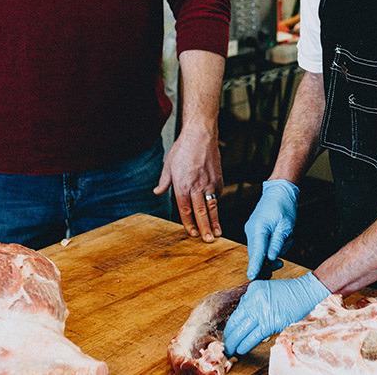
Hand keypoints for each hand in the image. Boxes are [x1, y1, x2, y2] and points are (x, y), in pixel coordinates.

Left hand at [154, 124, 223, 241]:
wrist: (200, 135)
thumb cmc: (183, 149)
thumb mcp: (168, 165)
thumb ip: (164, 182)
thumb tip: (157, 192)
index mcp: (182, 186)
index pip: (185, 211)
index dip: (189, 224)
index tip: (192, 233)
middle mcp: (196, 187)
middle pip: (201, 213)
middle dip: (204, 229)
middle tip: (208, 241)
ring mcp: (209, 183)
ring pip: (213, 207)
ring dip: (215, 221)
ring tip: (217, 233)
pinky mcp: (219, 178)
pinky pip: (217, 194)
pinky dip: (216, 203)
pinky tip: (216, 211)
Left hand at [223, 272, 329, 355]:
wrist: (304, 291)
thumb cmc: (288, 292)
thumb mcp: (266, 290)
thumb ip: (254, 301)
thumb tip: (244, 317)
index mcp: (253, 290)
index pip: (238, 311)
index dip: (231, 325)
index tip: (228, 333)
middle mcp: (254, 298)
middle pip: (237, 320)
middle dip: (229, 335)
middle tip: (226, 344)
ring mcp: (262, 310)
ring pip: (243, 329)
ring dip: (235, 342)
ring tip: (231, 349)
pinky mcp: (271, 321)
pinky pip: (254, 336)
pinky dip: (246, 344)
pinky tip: (241, 349)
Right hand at [245, 179, 298, 279]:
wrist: (279, 192)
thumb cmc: (283, 206)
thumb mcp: (285, 226)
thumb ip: (277, 243)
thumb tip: (271, 258)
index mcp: (258, 228)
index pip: (256, 252)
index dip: (255, 266)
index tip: (252, 277)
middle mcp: (252, 230)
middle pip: (257, 253)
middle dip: (269, 260)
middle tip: (280, 264)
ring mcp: (252, 230)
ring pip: (261, 249)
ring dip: (274, 249)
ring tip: (286, 238)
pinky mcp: (256, 230)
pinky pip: (263, 243)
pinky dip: (273, 244)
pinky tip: (282, 236)